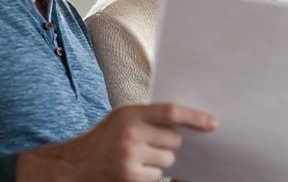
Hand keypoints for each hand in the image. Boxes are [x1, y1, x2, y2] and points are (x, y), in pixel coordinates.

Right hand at [16, 103, 216, 181]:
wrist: (75, 164)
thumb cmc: (105, 137)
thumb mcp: (123, 117)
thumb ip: (150, 116)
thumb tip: (188, 122)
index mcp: (130, 114)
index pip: (171, 112)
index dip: (195, 117)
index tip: (212, 123)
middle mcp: (131, 134)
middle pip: (174, 140)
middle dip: (169, 143)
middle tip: (151, 143)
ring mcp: (130, 158)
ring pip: (168, 159)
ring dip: (160, 160)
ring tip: (139, 156)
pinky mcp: (131, 178)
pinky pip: (158, 175)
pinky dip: (151, 173)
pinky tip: (134, 169)